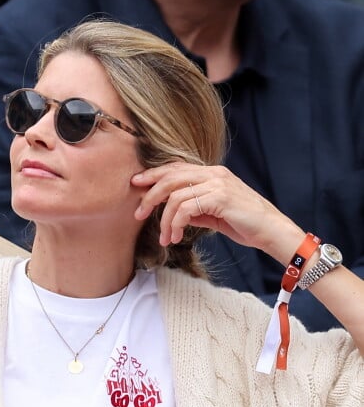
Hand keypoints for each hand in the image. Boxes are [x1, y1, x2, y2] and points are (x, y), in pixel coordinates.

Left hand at [132, 162, 302, 264]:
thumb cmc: (245, 223)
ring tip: (164, 237)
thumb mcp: (214, 214)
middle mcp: (213, 173)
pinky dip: (175, 224)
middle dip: (149, 196)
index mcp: (211, 173)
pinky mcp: (219, 197)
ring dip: (164, 219)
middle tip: (138, 214)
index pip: (176, 168)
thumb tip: (174, 212)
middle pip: (170, 177)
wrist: (271, 230)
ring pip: (175, 195)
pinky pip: (186, 208)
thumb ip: (195, 209)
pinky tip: (176, 237)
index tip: (136, 185)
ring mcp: (217, 183)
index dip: (153, 174)